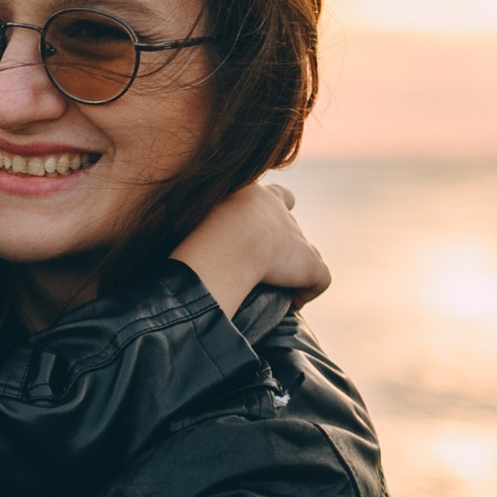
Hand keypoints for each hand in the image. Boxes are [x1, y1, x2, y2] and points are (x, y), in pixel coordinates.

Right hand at [174, 181, 329, 316]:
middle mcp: (276, 210)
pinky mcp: (309, 263)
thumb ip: (183, 225)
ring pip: (304, 250)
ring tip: (275, 285)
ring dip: (292, 266)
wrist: (226, 241)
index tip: (249, 228)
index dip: (265, 208)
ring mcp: (295, 237)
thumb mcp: (182, 216)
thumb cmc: (198, 231)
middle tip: (260, 257)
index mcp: (252, 195)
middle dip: (279, 234)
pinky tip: (293, 302)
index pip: (269, 194)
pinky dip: (307, 290)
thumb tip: (179, 246)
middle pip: (286, 214)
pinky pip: (318, 277)